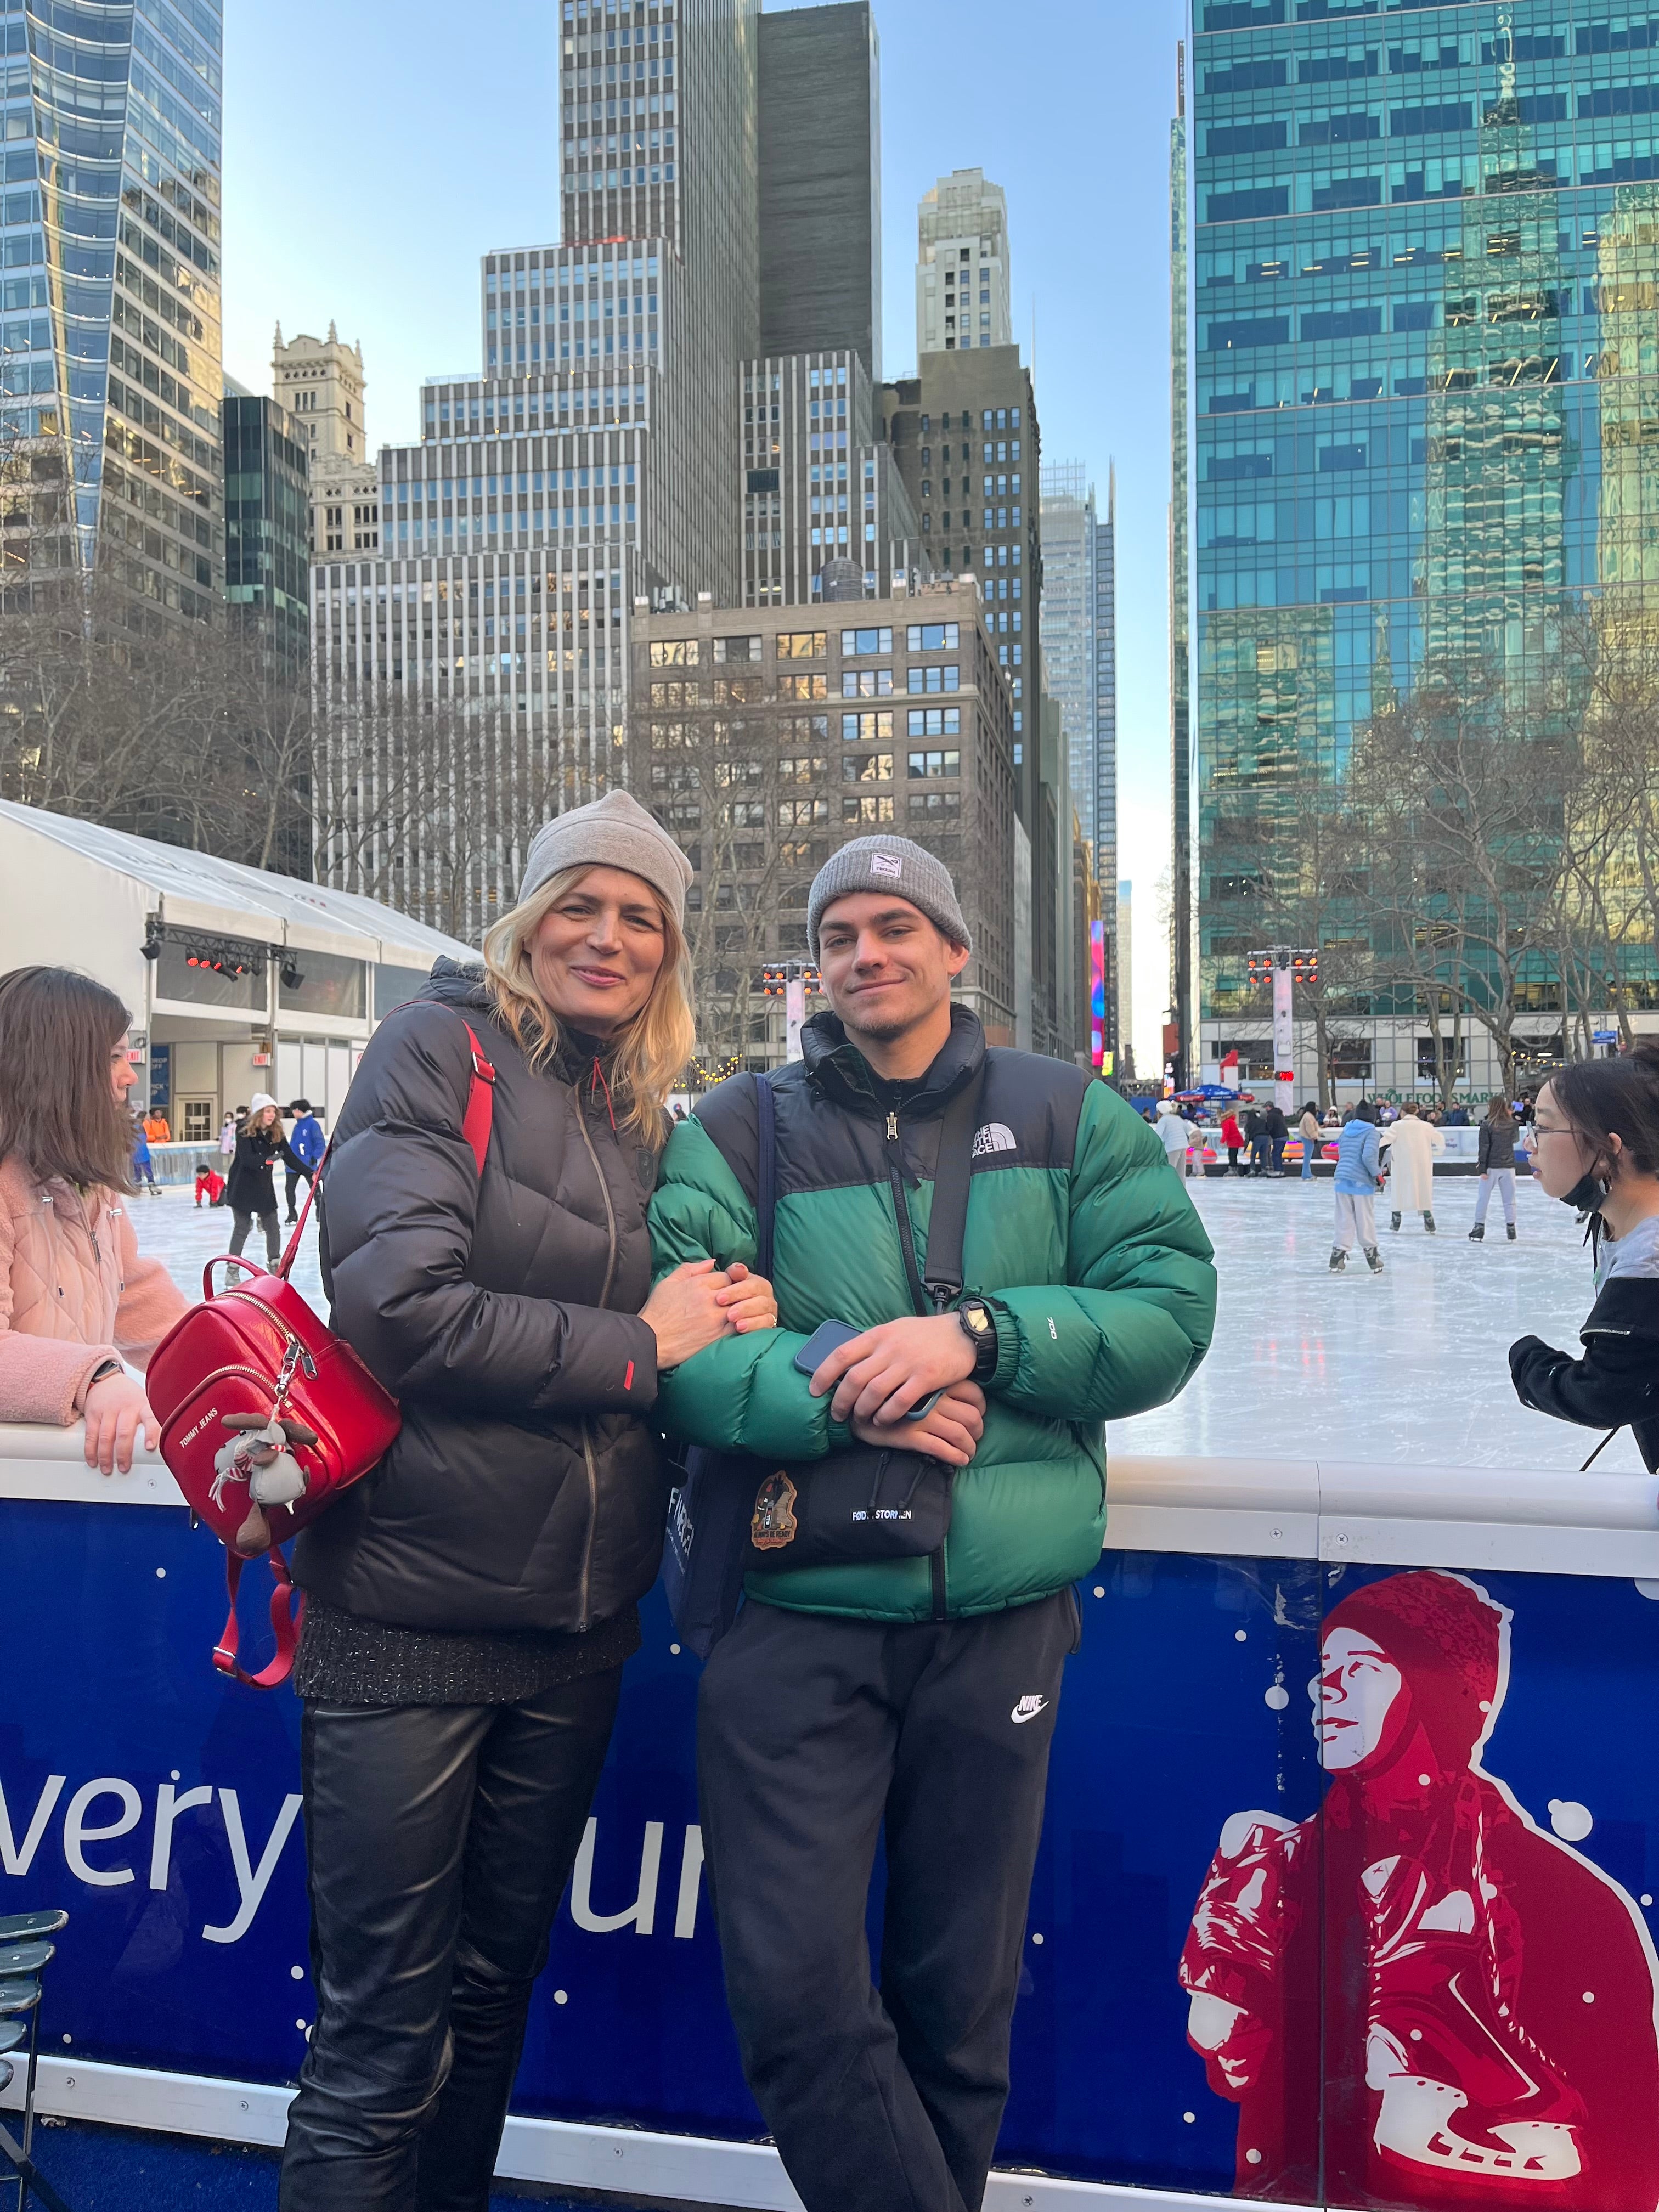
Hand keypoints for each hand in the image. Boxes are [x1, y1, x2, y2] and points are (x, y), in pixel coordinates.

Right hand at [82, 1370, 157, 1474]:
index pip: (150, 1418)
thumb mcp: (146, 1401)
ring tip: (107, 1468)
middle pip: (124, 1433)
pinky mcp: (93, 1414)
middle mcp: (126, 1408)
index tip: (150, 1447)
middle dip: (123, 1453)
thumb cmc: (130, 1396)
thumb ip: (155, 1418)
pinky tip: (93, 1460)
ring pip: (106, 1436)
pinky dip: (90, 1450)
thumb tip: (169, 1441)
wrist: (107, 1379)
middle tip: (124, 1467)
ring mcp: (108, 1411)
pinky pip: (91, 1435)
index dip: (151, 1433)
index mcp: (143, 1405)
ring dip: (105, 1456)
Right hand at [640, 1258, 735, 1368]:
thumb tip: (712, 1262)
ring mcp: (716, 1318)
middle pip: (736, 1290)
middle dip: (736, 1294)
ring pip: (740, 1307)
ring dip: (739, 1309)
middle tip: (731, 1301)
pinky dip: (741, 1323)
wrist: (651, 1340)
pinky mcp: (718, 1336)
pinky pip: (739, 1325)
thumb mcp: (668, 1283)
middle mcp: (710, 1299)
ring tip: (735, 1312)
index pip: (726, 1276)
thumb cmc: (656, 1312)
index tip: (723, 1289)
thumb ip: (690, 1268)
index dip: (727, 1282)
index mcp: (698, 1284)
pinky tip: (736, 1324)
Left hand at [716, 1260, 777, 1334]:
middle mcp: (764, 1292)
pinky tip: (740, 1327)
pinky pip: (767, 1322)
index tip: (719, 1298)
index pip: (748, 1279)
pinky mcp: (770, 1323)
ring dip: (746, 1310)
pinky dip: (753, 1324)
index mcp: (754, 1281)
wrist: (725, 1326)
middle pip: (756, 1289)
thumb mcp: (724, 1288)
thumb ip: (731, 1275)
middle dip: (738, 1295)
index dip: (735, 1288)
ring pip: (763, 1304)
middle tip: (722, 1305)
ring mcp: (769, 1308)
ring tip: (730, 1318)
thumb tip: (738, 1268)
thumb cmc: (725, 1303)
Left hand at [814, 1312, 976, 1424]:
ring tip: (860, 1420)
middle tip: (837, 1415)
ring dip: (862, 1411)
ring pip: (873, 1393)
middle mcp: (889, 1348)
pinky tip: (883, 1420)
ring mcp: (907, 1363)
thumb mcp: (896, 1329)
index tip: (814, 1390)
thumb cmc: (926, 1334)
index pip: (841, 1354)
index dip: (823, 1374)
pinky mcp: (925, 1377)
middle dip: (841, 1401)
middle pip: (854, 1379)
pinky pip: (899, 1402)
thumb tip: (849, 1362)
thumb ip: (874, 1345)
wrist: (963, 1333)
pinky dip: (886, 1415)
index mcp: (878, 1334)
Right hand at [852, 1379, 985, 1467]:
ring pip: (960, 1434)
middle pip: (971, 1416)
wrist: (852, 1405)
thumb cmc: (882, 1392)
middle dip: (978, 1431)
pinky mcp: (910, 1436)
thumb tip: (953, 1394)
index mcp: (933, 1380)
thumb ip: (929, 1382)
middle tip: (975, 1439)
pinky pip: (941, 1448)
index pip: (972, 1391)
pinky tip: (959, 1461)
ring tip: (968, 1453)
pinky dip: (955, 1457)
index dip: (980, 1407)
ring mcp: (922, 1417)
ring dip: (969, 1447)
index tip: (978, 1415)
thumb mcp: (907, 1379)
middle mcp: (931, 1398)